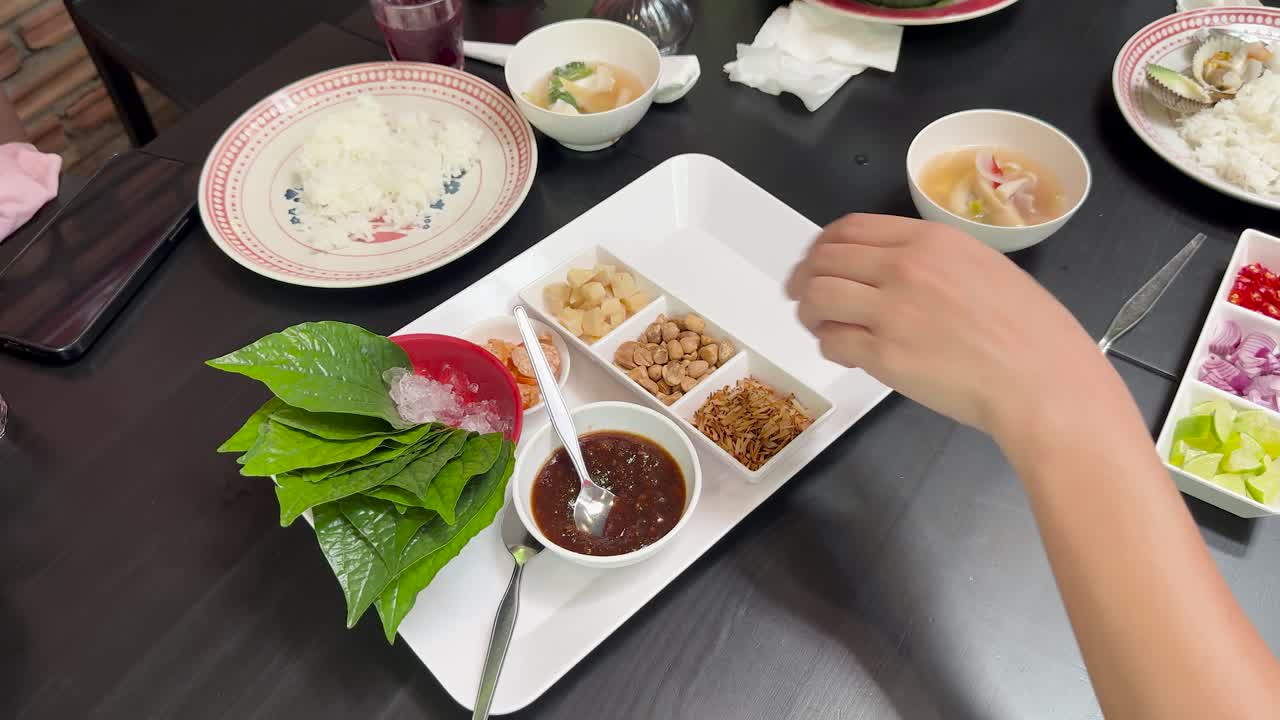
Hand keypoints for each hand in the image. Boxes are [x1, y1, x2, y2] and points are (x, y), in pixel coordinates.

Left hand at [786, 214, 1106, 435]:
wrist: (1042, 381)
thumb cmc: (1030, 333)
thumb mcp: (985, 267)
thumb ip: (933, 262)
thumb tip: (891, 271)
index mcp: (931, 240)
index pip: (851, 228)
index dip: (824, 245)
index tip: (818, 260)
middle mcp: (904, 267)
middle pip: (824, 259)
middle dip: (805, 278)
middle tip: (804, 296)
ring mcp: (891, 310)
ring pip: (817, 296)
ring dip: (809, 312)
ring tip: (820, 325)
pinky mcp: (884, 355)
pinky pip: (831, 341)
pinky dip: (829, 346)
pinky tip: (845, 353)